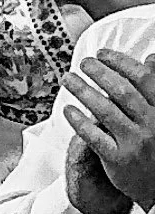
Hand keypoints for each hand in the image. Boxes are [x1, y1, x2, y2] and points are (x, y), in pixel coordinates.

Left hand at [61, 43, 154, 210]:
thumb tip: (149, 58)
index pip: (142, 78)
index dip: (120, 61)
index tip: (102, 53)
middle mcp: (151, 124)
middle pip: (121, 91)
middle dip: (99, 72)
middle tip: (83, 63)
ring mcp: (135, 142)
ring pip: (105, 110)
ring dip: (83, 90)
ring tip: (68, 79)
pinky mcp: (118, 160)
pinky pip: (94, 136)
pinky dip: (79, 121)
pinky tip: (68, 109)